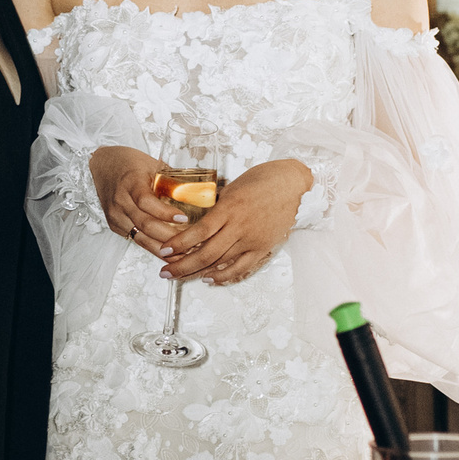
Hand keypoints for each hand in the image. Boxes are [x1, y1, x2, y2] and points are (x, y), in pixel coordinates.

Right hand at [90, 145, 182, 258]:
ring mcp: (116, 216)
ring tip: (185, 254)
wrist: (103, 165)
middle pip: (146, 224)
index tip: (184, 218)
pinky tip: (170, 252)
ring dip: (163, 249)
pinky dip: (154, 247)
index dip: (165, 213)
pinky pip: (137, 240)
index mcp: (131, 182)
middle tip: (192, 243)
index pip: (146, 201)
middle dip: (170, 237)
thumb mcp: (152, 165)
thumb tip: (200, 194)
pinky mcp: (115, 226)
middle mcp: (120, 201)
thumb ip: (171, 181)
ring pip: (141, 238)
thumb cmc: (131, 163)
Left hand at [162, 158, 312, 286]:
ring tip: (181, 276)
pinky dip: (224, 276)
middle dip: (182, 266)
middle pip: (206, 253)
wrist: (294, 185)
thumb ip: (216, 205)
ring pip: (221, 263)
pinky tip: (209, 279)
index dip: (180, 243)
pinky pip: (241, 267)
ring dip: (198, 272)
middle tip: (165, 273)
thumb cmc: (262, 180)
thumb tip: (196, 216)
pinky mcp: (263, 247)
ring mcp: (252, 239)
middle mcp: (240, 226)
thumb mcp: (233, 187)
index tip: (164, 250)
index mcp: (229, 208)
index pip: (199, 231)